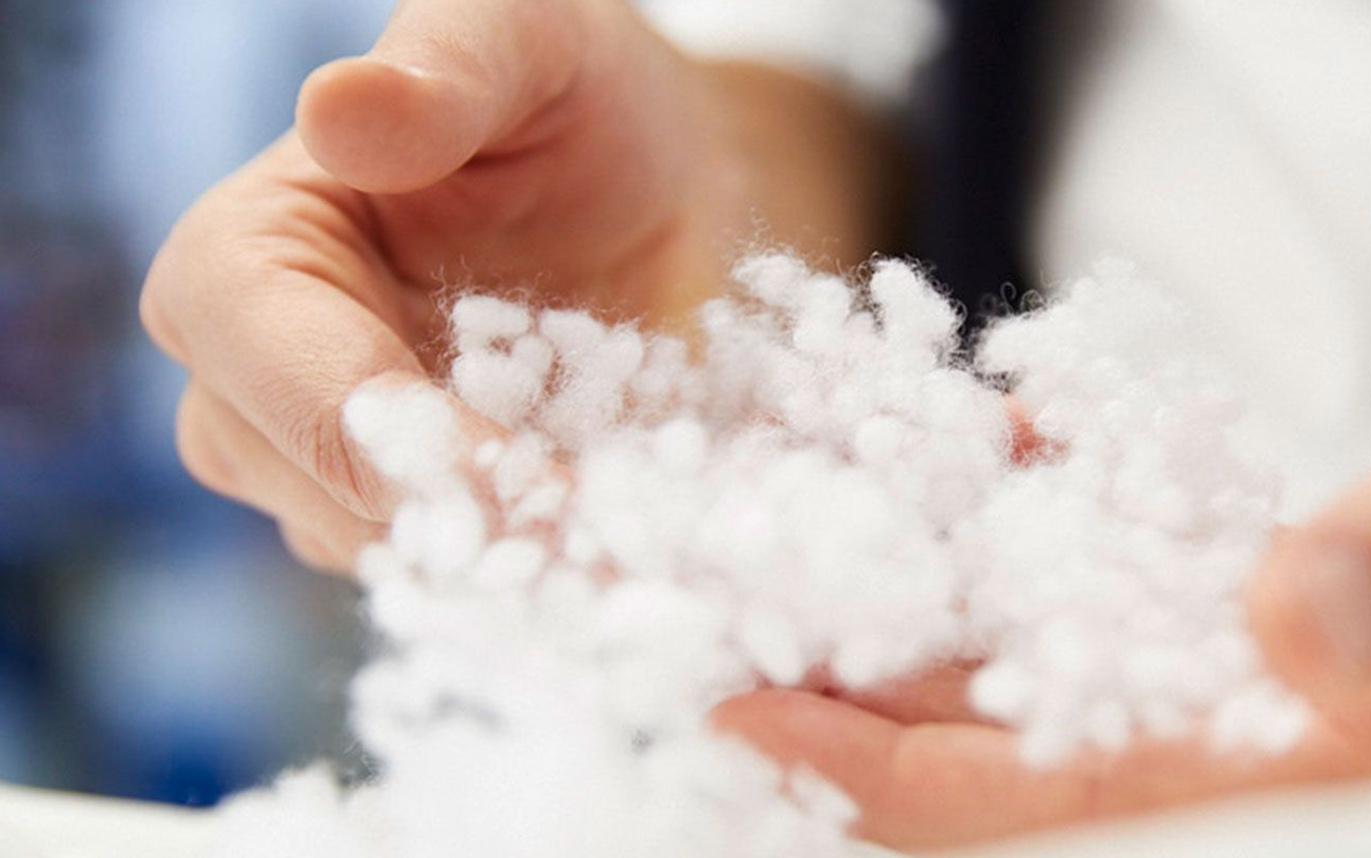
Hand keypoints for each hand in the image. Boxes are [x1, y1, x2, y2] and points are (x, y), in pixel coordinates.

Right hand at [141, 0, 895, 570]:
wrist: (641, 174)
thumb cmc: (564, 89)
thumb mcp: (521, 42)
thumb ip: (443, 69)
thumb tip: (341, 112)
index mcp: (238, 268)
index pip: (299, 390)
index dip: (411, 444)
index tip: (538, 479)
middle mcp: (254, 391)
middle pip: (340, 503)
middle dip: (484, 527)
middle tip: (621, 543)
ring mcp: (332, 473)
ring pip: (410, 563)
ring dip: (529, 562)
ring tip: (644, 541)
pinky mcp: (420, 521)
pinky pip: (474, 579)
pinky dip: (558, 572)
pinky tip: (640, 552)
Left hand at [716, 225, 1370, 849]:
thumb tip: (1291, 621)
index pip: (1093, 803)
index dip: (902, 771)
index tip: (753, 710)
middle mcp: (1345, 735)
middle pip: (1057, 760)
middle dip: (890, 705)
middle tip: (749, 627)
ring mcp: (1338, 677)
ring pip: (1096, 682)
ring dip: (960, 627)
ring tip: (838, 561)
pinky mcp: (1347, 607)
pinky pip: (1163, 602)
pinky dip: (1068, 548)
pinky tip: (1008, 482)